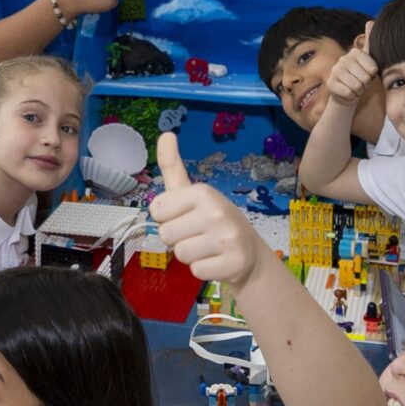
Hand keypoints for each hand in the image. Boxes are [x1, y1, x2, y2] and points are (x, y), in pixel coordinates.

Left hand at [149, 133, 267, 290]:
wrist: (248, 251)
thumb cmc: (212, 220)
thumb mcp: (191, 192)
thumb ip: (173, 166)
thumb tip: (165, 134)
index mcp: (203, 192)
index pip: (156, 211)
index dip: (166, 218)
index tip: (185, 216)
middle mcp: (216, 211)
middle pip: (166, 235)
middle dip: (177, 239)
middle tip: (197, 235)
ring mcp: (227, 238)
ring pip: (180, 255)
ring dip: (190, 255)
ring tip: (207, 247)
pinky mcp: (233, 263)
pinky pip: (196, 271)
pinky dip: (204, 270)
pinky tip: (217, 260)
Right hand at [322, 38, 378, 107]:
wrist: (348, 93)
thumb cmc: (362, 77)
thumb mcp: (370, 61)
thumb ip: (370, 43)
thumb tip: (370, 22)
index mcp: (355, 52)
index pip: (372, 69)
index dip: (372, 76)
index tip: (368, 75)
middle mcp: (343, 59)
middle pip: (364, 78)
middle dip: (365, 84)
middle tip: (360, 82)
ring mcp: (335, 70)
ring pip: (356, 86)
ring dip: (358, 90)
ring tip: (355, 87)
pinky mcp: (330, 83)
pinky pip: (348, 92)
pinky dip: (351, 96)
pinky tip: (348, 92)